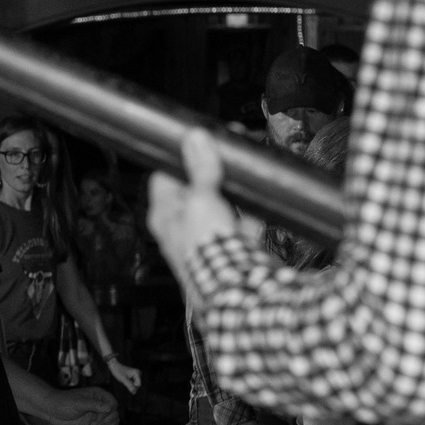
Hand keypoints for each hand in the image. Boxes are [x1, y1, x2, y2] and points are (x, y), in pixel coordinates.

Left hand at [22, 382, 119, 424]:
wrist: (52, 411)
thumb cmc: (63, 403)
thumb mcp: (78, 403)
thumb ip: (93, 405)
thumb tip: (109, 407)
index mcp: (98, 395)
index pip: (113, 404)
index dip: (108, 414)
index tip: (97, 420)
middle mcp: (100, 404)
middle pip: (114, 414)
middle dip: (107, 423)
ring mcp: (97, 414)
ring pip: (112, 422)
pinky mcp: (94, 423)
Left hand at [103, 356, 143, 394]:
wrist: (114, 365)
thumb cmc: (118, 371)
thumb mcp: (123, 379)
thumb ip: (129, 386)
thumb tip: (134, 393)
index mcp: (137, 373)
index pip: (138, 385)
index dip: (132, 385)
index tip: (126, 380)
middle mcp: (138, 374)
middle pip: (137, 386)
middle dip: (130, 385)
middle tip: (124, 379)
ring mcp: (136, 375)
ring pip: (135, 386)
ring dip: (129, 384)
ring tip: (124, 379)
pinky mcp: (134, 377)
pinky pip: (133, 384)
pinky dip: (128, 383)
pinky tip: (125, 379)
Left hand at [146, 127, 243, 288]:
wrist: (236, 286)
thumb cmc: (206, 249)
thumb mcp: (201, 200)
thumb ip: (200, 169)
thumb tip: (195, 138)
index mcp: (164, 216)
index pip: (164, 177)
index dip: (180, 157)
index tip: (198, 141)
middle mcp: (182, 226)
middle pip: (195, 189)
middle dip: (212, 170)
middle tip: (226, 149)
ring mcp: (208, 237)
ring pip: (220, 204)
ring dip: (233, 188)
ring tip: (245, 167)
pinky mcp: (233, 246)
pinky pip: (242, 222)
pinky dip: (251, 211)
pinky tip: (259, 195)